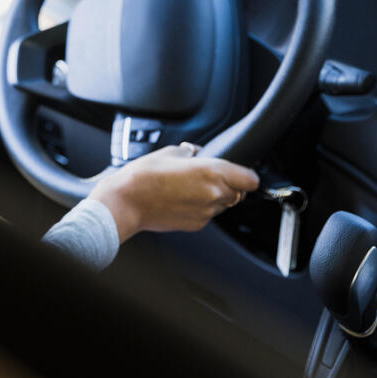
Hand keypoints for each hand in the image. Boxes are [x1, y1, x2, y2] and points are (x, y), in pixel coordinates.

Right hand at [88, 143, 259, 243]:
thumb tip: (197, 154)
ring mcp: (206, 212)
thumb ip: (191, 153)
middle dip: (228, 185)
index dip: (246, 175)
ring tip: (189, 189)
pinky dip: (200, 208)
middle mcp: (214, 194)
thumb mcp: (169, 152)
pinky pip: (207, 215)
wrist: (126, 201)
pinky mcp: (196, 225)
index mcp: (212, 172)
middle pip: (239, 193)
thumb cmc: (143, 176)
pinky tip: (181, 200)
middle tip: (207, 178)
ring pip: (222, 205)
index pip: (250, 179)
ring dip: (214, 197)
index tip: (240, 173)